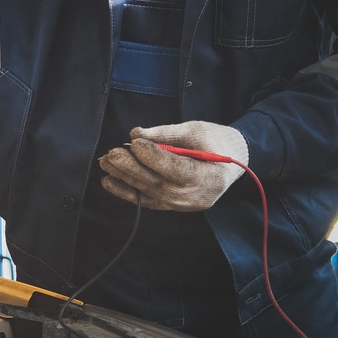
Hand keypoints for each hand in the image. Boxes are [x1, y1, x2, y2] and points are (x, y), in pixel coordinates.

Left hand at [99, 121, 248, 211]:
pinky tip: (110, 182)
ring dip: (124, 178)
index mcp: (210, 175)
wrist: (231, 164)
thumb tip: (136, 133)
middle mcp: (196, 196)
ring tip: (106, 163)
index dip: (153, 156)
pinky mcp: (172, 207)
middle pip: (158, 182)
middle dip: (132, 168)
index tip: (135, 142)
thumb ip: (167, 133)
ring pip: (149, 192)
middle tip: (112, 154)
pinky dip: (126, 192)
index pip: (176, 168)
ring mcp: (183, 205)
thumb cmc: (217, 143)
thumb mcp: (196, 130)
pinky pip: (146, 201)